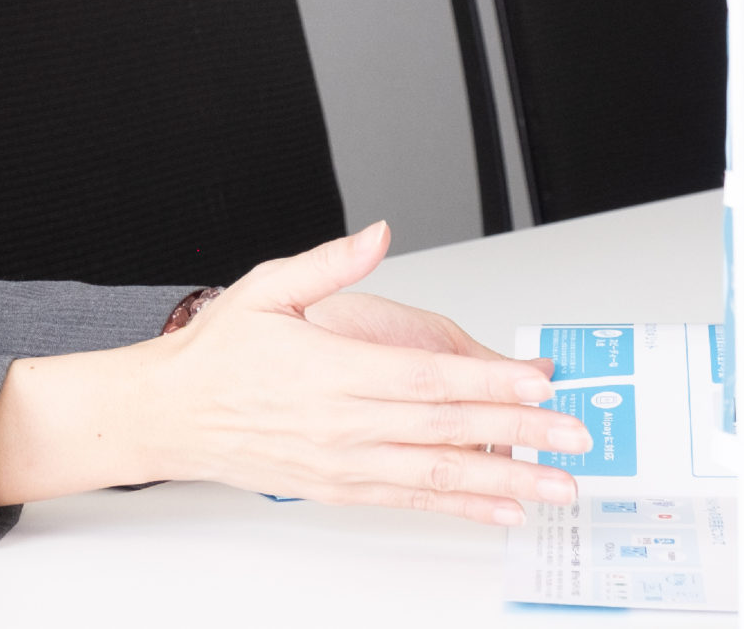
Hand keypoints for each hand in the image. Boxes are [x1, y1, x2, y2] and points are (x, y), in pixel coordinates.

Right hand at [0, 223, 589, 523]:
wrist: (169, 415)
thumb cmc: (217, 354)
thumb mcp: (266, 288)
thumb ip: (328, 263)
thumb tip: (376, 235)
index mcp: (330, 369)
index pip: (425, 379)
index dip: (488, 384)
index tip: (538, 384)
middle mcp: (341, 423)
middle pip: (445, 428)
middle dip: (519, 433)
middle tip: (574, 435)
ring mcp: (342, 463)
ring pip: (435, 473)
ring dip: (503, 482)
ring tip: (555, 485)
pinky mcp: (338, 488)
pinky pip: (409, 501)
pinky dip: (458, 506)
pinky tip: (498, 508)